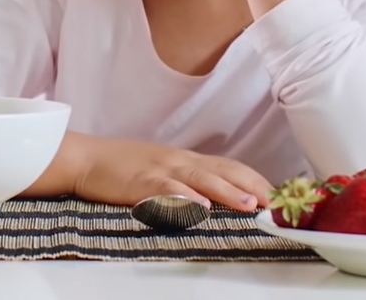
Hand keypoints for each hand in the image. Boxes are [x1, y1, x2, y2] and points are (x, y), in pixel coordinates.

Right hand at [73, 135, 272, 210]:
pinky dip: (184, 198)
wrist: (85, 158)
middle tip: (277, 203)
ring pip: (200, 178)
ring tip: (249, 204)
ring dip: (227, 191)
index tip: (280, 197)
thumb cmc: (122, 167)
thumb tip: (220, 198)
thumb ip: (190, 181)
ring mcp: (161, 169)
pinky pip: (165, 189)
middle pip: (224, 170)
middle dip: (253, 186)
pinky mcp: (140, 181)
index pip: (231, 167)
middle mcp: (180, 161)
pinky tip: (199, 207)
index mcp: (187, 159)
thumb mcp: (162, 169)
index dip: (257, 180)